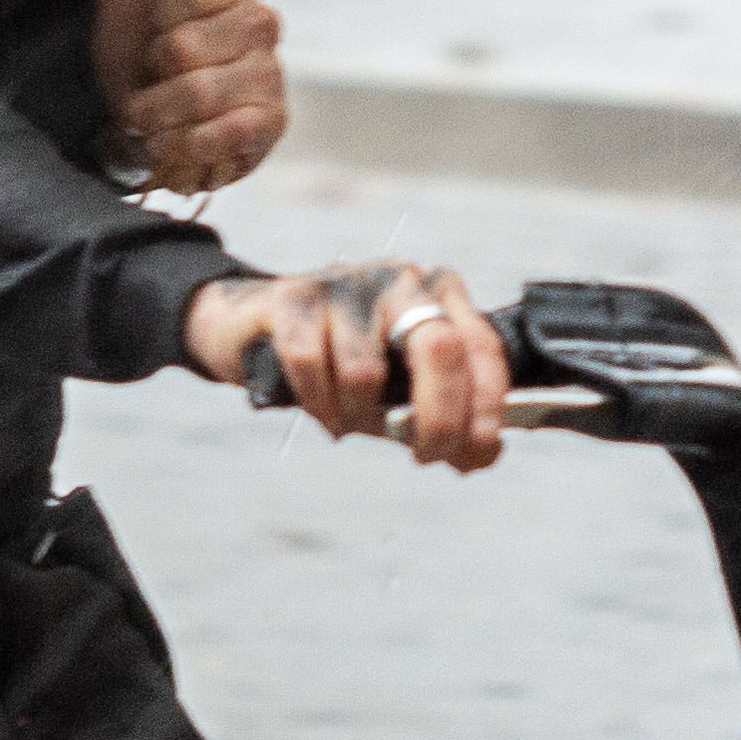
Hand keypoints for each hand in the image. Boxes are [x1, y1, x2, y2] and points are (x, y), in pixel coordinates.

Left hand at [88, 0, 284, 199]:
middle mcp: (260, 21)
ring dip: (158, 112)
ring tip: (150, 114)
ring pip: (201, 94)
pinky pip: (225, 133)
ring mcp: (270, 74)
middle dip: (152, 69)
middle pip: (189, 47)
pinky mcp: (271, 122)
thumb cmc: (130, 47)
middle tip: (148, 73)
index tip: (152, 21)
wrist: (132, 120)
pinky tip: (172, 140)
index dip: (162, 10)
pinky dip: (184, 143)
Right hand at [182, 261, 509, 471]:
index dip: (487, 409)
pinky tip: (318, 410)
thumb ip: (437, 416)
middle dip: (440, 418)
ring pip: (365, 371)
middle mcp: (402, 281)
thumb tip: (478, 458)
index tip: (477, 455)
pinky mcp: (295, 296)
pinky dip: (316, 402)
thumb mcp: (398, 391)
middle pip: (440, 349)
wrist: (253, 327)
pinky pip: (310, 363)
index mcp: (441, 296)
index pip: (481, 348)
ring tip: (345, 420)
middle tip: (425, 457)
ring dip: (355, 415)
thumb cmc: (339, 363)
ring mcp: (349, 284)